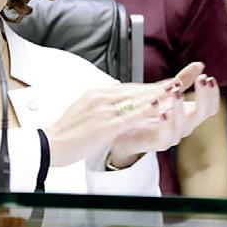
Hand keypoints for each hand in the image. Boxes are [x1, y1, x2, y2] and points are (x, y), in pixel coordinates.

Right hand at [44, 77, 179, 166]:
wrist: (47, 145)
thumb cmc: (64, 133)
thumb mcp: (82, 111)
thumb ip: (100, 102)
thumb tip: (115, 91)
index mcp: (94, 95)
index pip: (126, 88)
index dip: (147, 87)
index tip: (164, 85)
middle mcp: (99, 98)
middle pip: (134, 90)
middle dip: (157, 86)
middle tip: (178, 81)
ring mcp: (101, 111)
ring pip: (135, 100)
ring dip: (157, 94)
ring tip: (177, 89)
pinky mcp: (103, 126)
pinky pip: (130, 117)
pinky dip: (146, 111)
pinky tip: (161, 107)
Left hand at [110, 62, 219, 166]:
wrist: (123, 135)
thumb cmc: (146, 115)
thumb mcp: (163, 95)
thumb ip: (181, 82)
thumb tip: (199, 65)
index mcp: (187, 114)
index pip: (209, 106)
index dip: (211, 93)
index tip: (208, 78)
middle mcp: (183, 126)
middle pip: (200, 113)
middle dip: (202, 96)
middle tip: (201, 80)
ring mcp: (171, 136)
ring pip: (182, 124)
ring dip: (179, 107)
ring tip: (176, 91)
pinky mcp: (156, 143)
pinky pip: (164, 135)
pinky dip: (164, 124)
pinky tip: (162, 111)